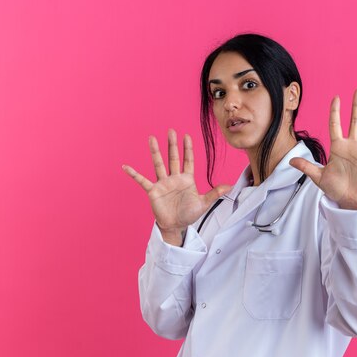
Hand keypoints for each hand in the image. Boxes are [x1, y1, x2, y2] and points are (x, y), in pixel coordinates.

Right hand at [122, 129, 231, 244]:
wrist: (176, 226)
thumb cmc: (189, 214)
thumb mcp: (204, 203)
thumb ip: (215, 193)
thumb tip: (230, 186)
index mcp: (187, 179)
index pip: (188, 160)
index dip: (188, 149)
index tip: (187, 136)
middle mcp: (174, 178)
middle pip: (173, 158)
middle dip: (172, 144)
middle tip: (171, 130)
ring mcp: (163, 183)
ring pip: (158, 164)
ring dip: (155, 151)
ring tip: (152, 138)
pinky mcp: (153, 191)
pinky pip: (142, 181)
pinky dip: (134, 174)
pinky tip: (126, 167)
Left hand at [290, 88, 356, 209]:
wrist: (347, 200)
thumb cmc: (334, 188)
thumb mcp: (318, 176)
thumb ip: (306, 166)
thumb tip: (290, 160)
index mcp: (338, 146)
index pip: (335, 125)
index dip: (335, 112)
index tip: (336, 98)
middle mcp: (352, 145)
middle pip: (354, 120)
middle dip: (356, 105)